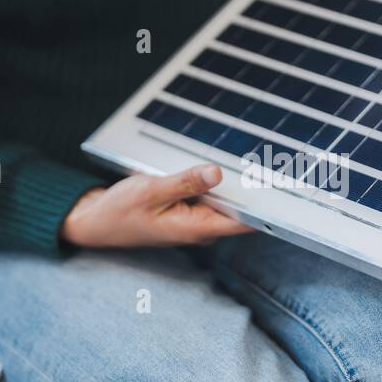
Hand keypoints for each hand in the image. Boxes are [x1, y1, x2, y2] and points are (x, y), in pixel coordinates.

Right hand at [62, 164, 252, 247]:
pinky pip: (208, 195)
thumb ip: (186, 182)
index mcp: (198, 228)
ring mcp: (195, 220)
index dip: (267, 206)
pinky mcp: (187, 212)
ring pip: (223, 198)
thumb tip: (217, 173)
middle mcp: (202, 228)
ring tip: (244, 154)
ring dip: (229, 180)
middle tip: (267, 155)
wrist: (96, 222)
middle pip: (239, 207)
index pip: (245, 221)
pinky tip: (212, 162)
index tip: (284, 187)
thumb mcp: (151, 191)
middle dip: (250, 185)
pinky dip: (211, 180)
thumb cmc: (119, 212)